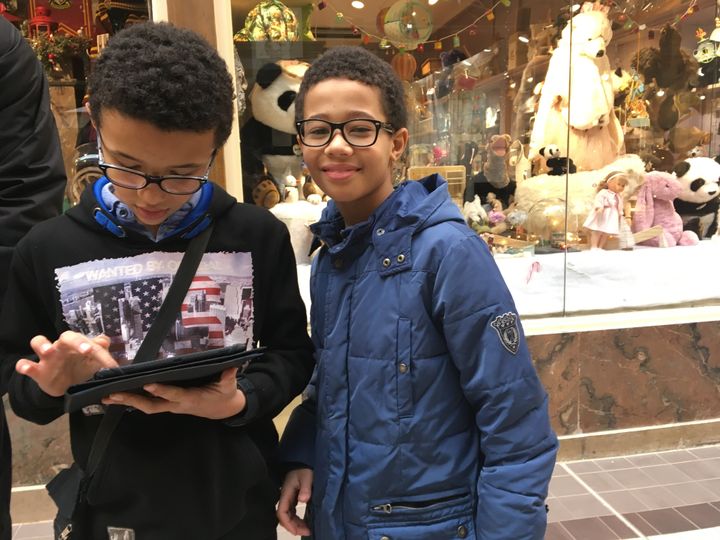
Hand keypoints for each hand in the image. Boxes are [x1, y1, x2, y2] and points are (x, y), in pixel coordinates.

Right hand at [16, 332, 117, 396]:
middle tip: (87, 351)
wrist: (65, 387)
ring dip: (43, 344)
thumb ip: (100, 352)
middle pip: (67, 337)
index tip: (109, 364)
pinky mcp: (37, 371)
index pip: (89, 341)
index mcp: (79, 345)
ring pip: (39, 342)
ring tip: (48, 351)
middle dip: (77, 341)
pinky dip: (24, 365)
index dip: (99, 350)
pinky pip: (25, 364)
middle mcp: (62, 347)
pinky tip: (26, 368)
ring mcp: (47, 358)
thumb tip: (104, 341)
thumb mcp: (93, 363)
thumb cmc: (81, 369)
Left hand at [101, 367, 245, 418]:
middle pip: (151, 405)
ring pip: (146, 407)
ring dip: (126, 402)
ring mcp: (170, 406)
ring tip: (107, 396)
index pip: (173, 394)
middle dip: (131, 400)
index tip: (147, 384)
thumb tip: (232, 366)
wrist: (223, 409)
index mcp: (190, 399)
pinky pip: (147, 405)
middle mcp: (176, 405)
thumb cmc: (224, 395)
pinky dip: (131, 401)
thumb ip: (228, 377)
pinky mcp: (167, 405)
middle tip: (112, 394)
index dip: (161, 390)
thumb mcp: (229, 387)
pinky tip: (117, 397)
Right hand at [277, 468, 312, 535]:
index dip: (288, 524)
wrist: (303, 461)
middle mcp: (286, 497)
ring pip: (289, 516)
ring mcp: (289, 498)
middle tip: (306, 532)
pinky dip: (298, 519)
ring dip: (296, 524)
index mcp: (286, 493)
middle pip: (284, 517)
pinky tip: (305, 522)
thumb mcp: (306, 476)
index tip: (298, 531)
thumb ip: (305, 488)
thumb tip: (303, 499)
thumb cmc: (304, 468)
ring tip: (307, 530)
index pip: (282, 512)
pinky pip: (293, 512)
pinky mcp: (293, 498)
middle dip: (293, 527)